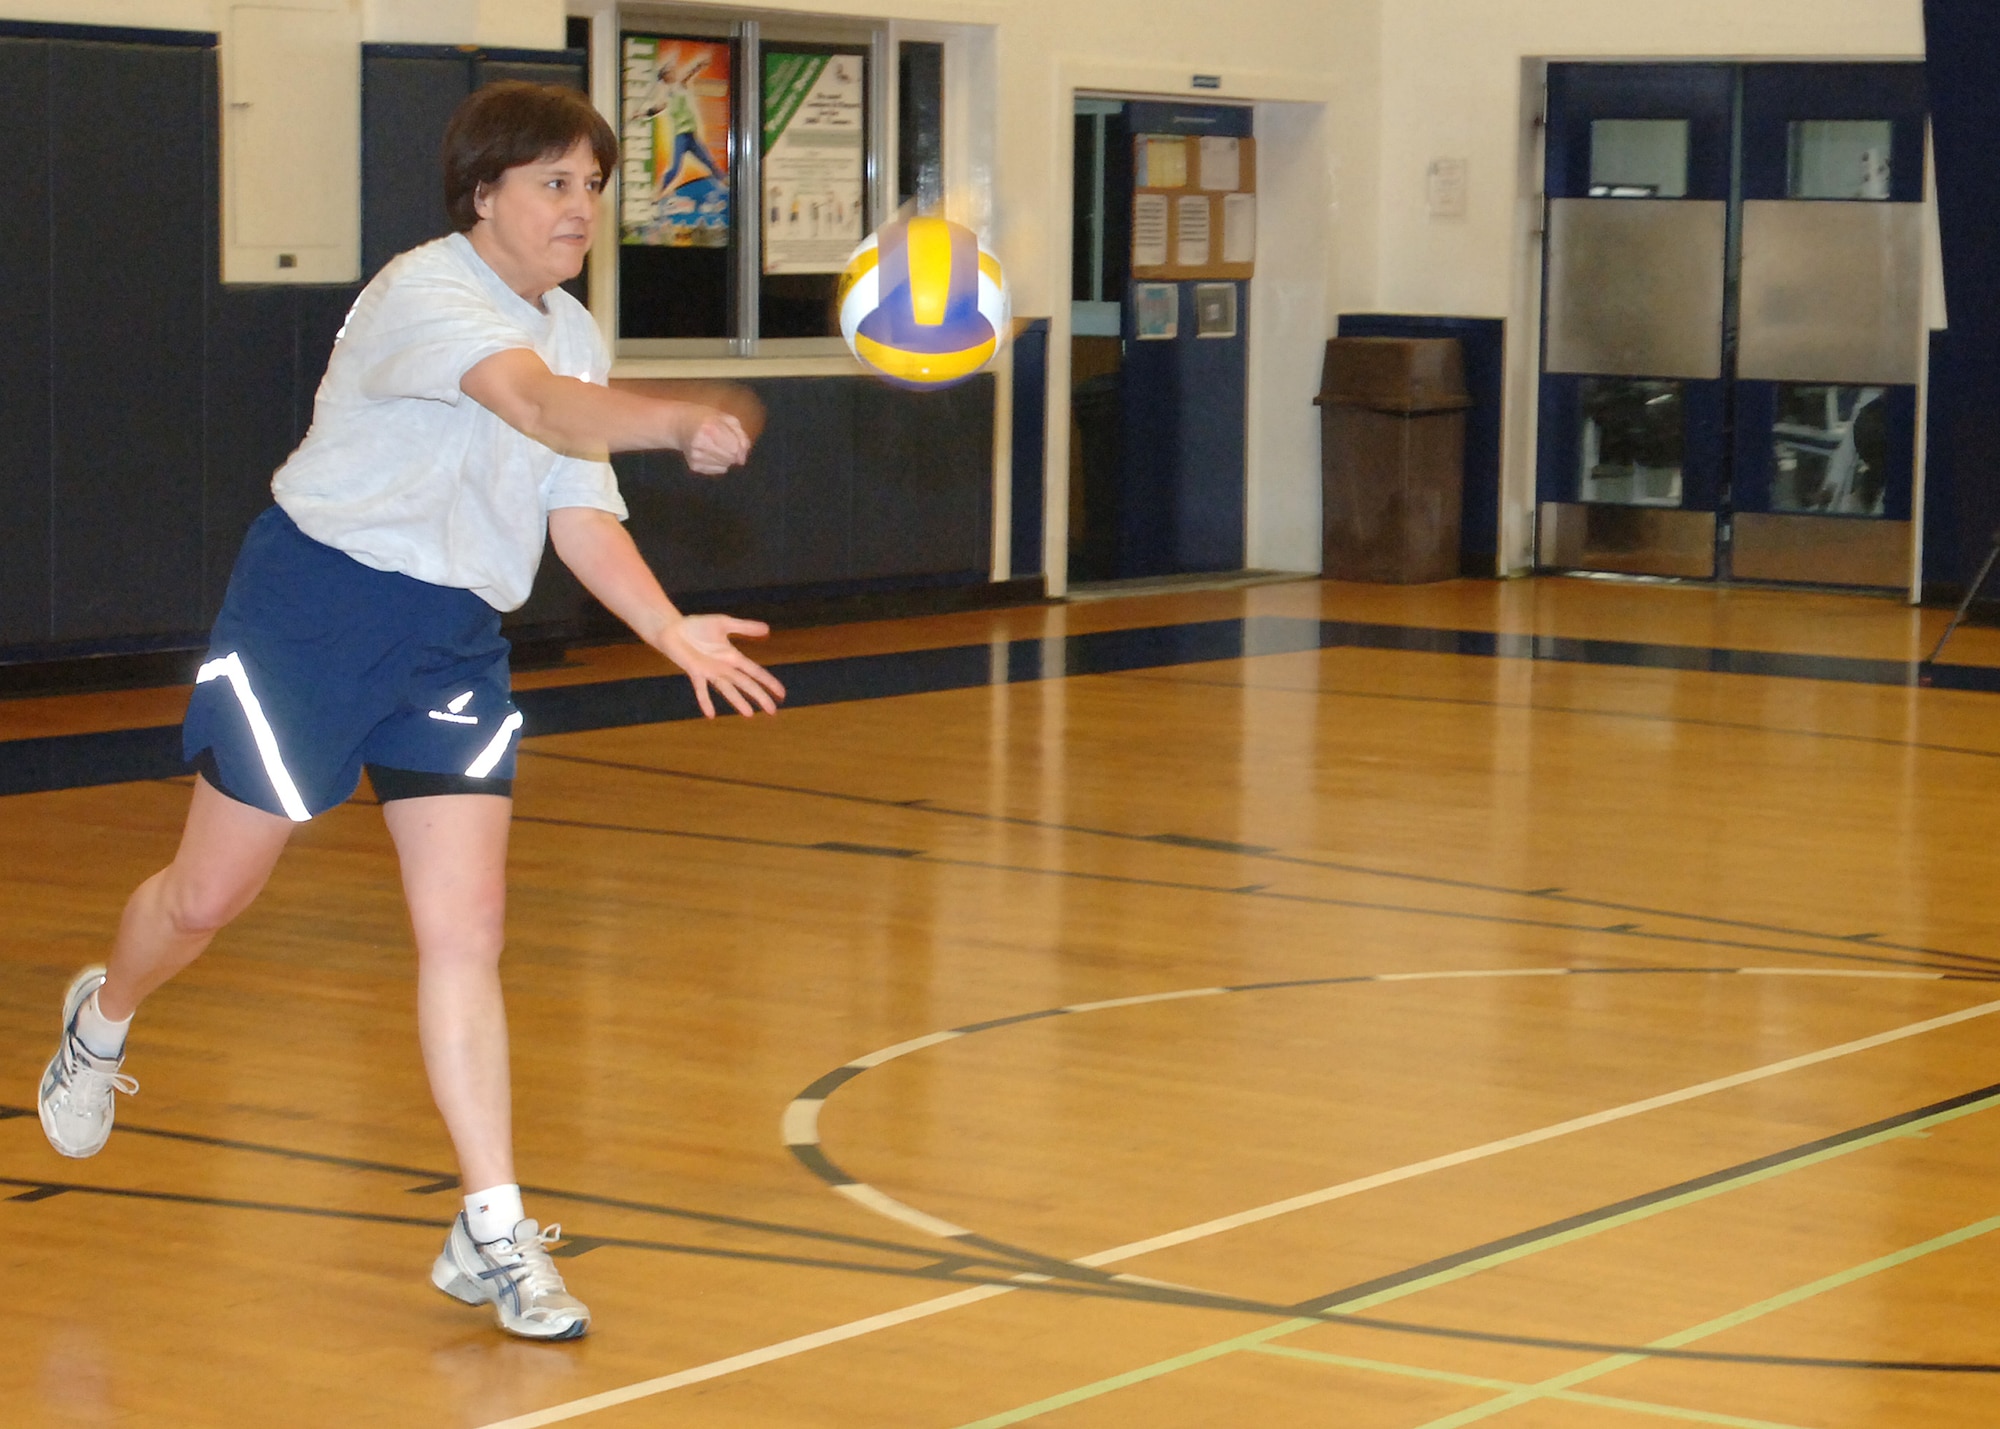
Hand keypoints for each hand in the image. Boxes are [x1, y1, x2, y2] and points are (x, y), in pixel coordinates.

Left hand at [656, 614, 785, 717]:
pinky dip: (705, 701)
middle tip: (772, 711)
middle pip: (745, 684)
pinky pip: (701, 689)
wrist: (672, 629)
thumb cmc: (697, 626)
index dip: (768, 682)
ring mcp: (709, 672)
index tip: (781, 694)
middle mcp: (723, 668)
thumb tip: (768, 629)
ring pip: (728, 689)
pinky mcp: (695, 671)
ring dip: (738, 702)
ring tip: (749, 715)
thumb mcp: (724, 623)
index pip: (755, 672)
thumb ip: (745, 627)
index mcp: (732, 657)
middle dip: (759, 697)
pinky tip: (711, 715)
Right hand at [678, 409, 751, 474]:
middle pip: (730, 458)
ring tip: (715, 445)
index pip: (735, 449)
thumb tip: (742, 459)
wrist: (680, 425)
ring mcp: (696, 456)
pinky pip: (718, 470)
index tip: (736, 442)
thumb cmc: (706, 419)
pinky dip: (718, 463)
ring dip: (726, 458)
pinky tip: (710, 452)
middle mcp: (701, 443)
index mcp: (710, 428)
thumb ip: (740, 436)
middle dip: (733, 453)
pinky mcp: (694, 465)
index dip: (740, 447)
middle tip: (724, 442)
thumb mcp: (726, 419)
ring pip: (725, 466)